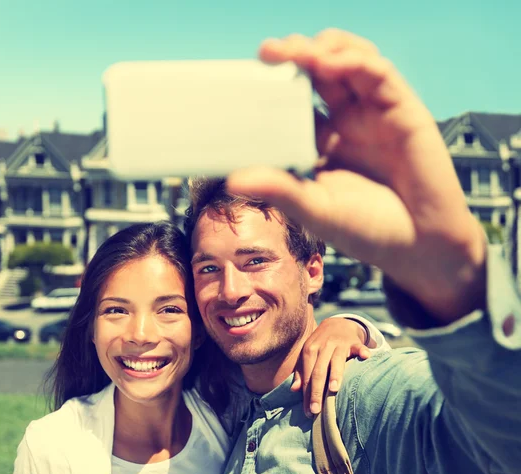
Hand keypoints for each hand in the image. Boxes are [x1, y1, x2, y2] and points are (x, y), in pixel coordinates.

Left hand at [227, 30, 485, 324]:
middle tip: (266, 53)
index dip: (272, 90)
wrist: (419, 246)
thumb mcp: (316, 209)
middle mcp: (346, 122)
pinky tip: (331, 61)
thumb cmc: (366, 230)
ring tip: (294, 51)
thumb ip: (279, 190)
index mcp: (321, 143)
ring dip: (320, 50)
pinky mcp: (402, 108)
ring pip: (346, 63)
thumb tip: (232, 180)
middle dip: (292, 58)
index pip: (292, 106)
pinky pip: (377, 73)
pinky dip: (354, 61)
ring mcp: (373, 113)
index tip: (246, 82)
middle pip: (316, 75)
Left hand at [293, 317, 369, 416]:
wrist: (337, 324)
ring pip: (336, 361)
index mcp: (309, 350)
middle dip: (317, 392)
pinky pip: (358, 346)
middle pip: (319, 371)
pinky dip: (362, 351)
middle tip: (317, 410)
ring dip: (335, 374)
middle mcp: (323, 347)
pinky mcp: (354, 342)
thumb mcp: (308, 355)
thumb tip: (294, 390)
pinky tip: (366, 357)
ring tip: (334, 389)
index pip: (308, 376)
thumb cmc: (320, 346)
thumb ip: (301, 372)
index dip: (307, 394)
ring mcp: (339, 344)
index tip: (308, 412)